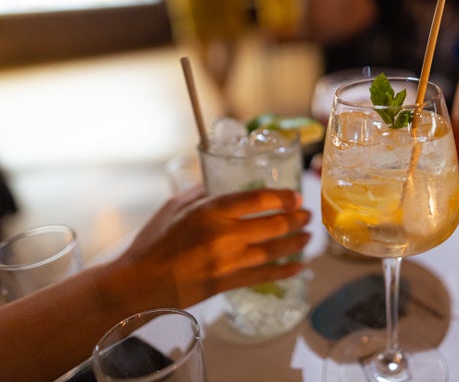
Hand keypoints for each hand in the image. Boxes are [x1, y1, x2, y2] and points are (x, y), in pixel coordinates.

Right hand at [96, 186, 310, 311]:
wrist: (139, 284)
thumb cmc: (152, 242)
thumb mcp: (174, 207)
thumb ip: (200, 193)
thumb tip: (218, 184)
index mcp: (211, 211)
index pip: (258, 199)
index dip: (282, 197)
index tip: (295, 196)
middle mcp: (225, 235)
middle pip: (273, 225)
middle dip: (296, 219)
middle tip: (307, 215)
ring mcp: (229, 261)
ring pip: (274, 250)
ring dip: (296, 242)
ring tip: (308, 236)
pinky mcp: (228, 283)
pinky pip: (264, 276)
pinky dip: (285, 271)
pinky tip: (299, 267)